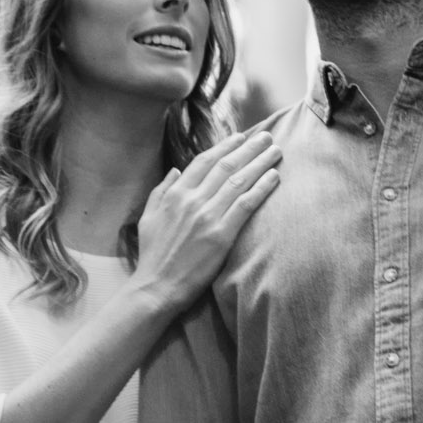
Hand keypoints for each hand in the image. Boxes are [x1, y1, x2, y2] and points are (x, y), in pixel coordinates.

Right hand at [135, 128, 280, 313]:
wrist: (157, 287)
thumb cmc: (153, 255)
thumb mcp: (148, 217)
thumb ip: (161, 190)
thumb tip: (176, 170)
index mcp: (175, 193)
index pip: (204, 161)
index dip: (224, 146)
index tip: (240, 137)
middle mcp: (192, 200)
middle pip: (226, 166)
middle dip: (248, 148)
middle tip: (266, 136)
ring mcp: (208, 216)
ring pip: (239, 180)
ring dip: (260, 162)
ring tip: (275, 150)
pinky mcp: (222, 235)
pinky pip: (246, 204)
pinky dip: (262, 187)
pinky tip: (274, 177)